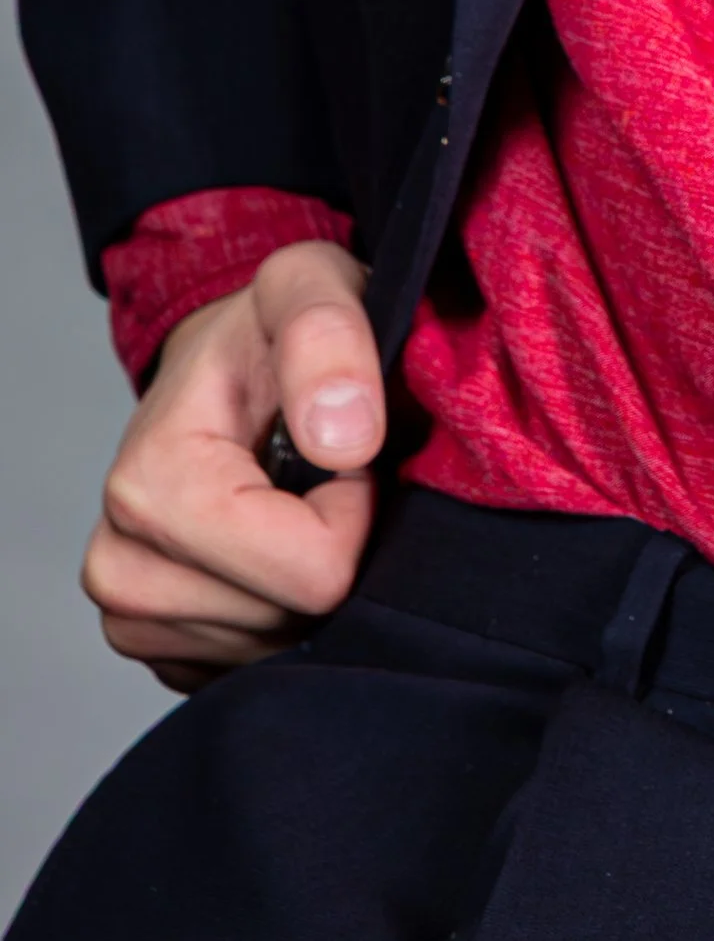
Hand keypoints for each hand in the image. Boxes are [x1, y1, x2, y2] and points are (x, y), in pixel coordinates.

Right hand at [82, 239, 381, 689]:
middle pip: (291, 619)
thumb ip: (329, 335)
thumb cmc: (266, 332)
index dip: (353, 507)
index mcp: (149, 487)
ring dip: (311, 579)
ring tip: (297, 503)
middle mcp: (120, 568)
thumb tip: (343, 440)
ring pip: (278, 650)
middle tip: (319, 479)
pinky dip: (286, 610)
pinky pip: (256, 667)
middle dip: (332, 548)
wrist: (224, 367)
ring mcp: (134, 619)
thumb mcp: (310, 286)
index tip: (341, 452)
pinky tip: (276, 548)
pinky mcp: (160, 650)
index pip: (309, 569)